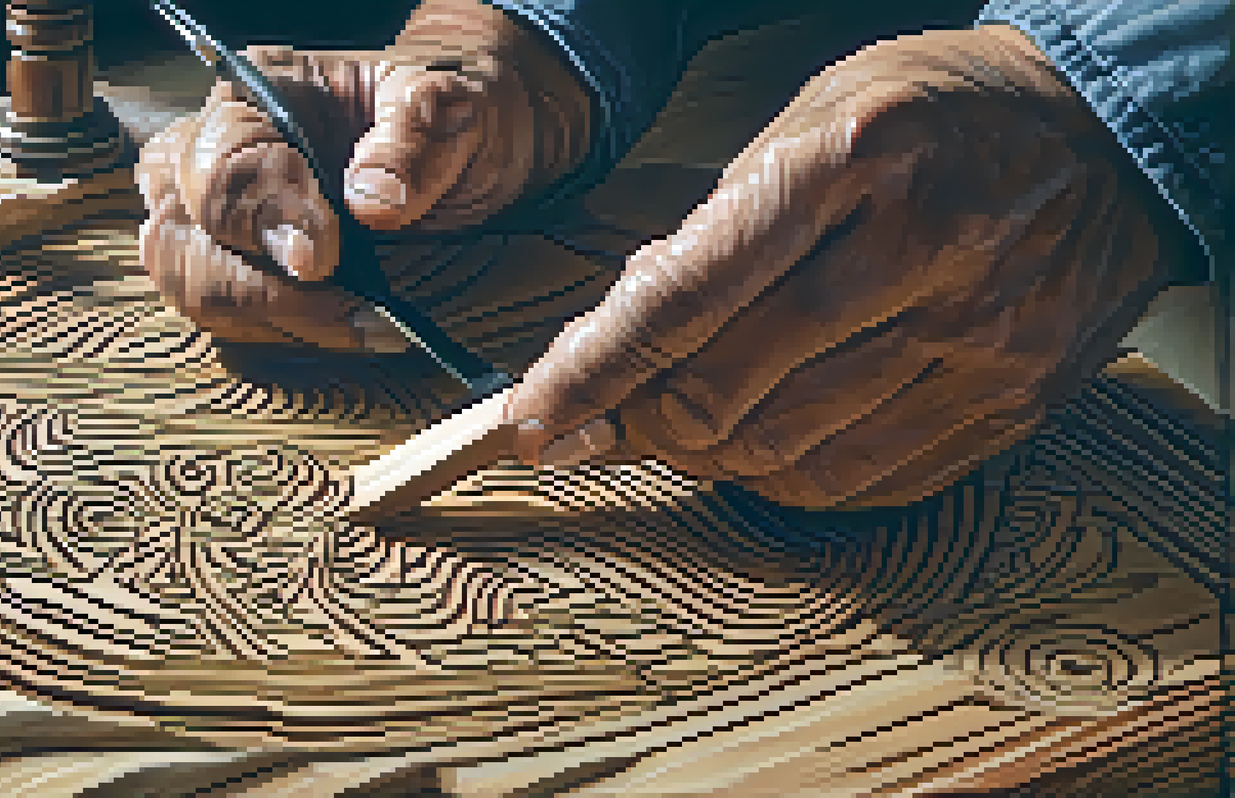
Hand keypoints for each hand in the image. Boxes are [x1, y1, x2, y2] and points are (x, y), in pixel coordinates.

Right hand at [136, 0, 590, 348]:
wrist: (458, 148)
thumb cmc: (442, 118)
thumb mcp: (449, 107)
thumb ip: (414, 138)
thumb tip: (372, 200)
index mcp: (254, 96)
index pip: (222, 161)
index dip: (264, 215)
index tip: (322, 258)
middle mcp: (214, 156)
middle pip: (182, 234)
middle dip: (263, 287)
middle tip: (356, 311)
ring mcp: (214, 222)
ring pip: (191, 285)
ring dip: (272, 321)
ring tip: (364, 326)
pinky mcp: (237, 273)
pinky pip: (225, 319)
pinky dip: (282, 335)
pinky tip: (349, 332)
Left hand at [504, 25, 1183, 508]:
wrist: (1108, 137)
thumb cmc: (940, 116)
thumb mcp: (816, 118)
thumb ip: (722, 224)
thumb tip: (626, 327)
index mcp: (852, 159)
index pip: (686, 294)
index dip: (594, 368)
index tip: (534, 416)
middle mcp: (923, 249)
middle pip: (728, 388)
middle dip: (646, 417)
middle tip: (619, 413)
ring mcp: (978, 335)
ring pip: (788, 449)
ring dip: (710, 453)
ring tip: (691, 424)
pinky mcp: (1012, 397)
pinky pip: (866, 481)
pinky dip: (788, 478)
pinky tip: (770, 443)